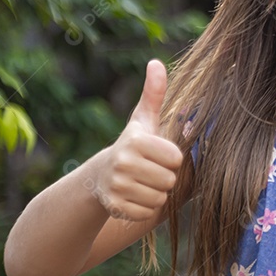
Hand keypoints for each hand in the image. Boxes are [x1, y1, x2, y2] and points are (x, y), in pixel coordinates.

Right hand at [95, 59, 183, 221]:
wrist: (99, 177)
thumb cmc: (132, 146)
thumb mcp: (143, 120)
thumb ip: (154, 93)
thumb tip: (156, 62)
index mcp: (135, 141)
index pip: (176, 158)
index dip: (171, 159)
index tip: (156, 155)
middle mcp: (122, 162)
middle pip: (169, 180)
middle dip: (164, 178)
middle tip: (148, 171)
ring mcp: (116, 186)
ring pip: (160, 198)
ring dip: (155, 194)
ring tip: (140, 183)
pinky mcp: (114, 207)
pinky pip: (147, 213)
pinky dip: (144, 208)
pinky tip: (132, 197)